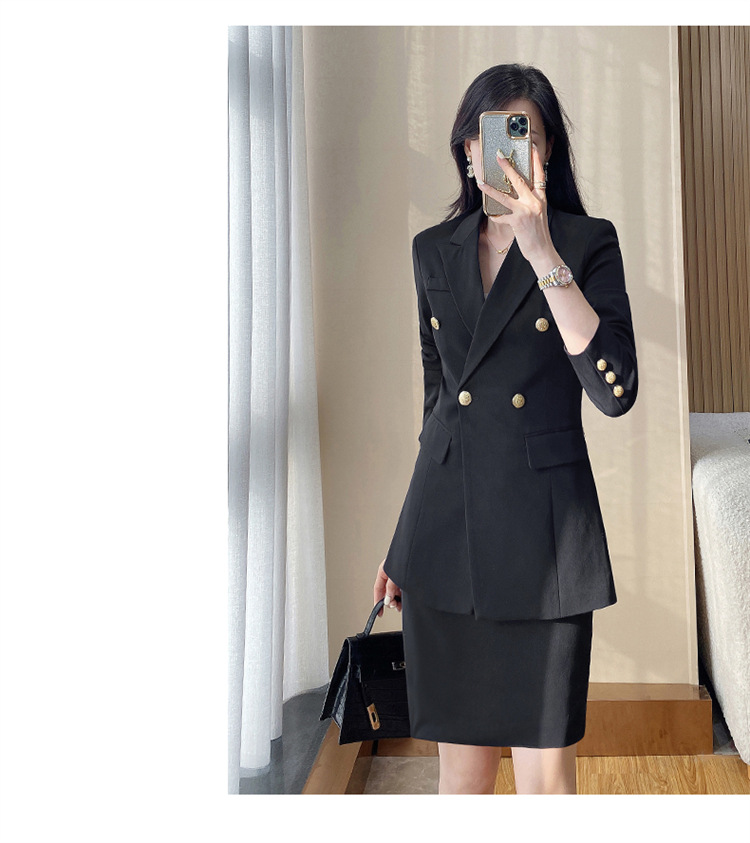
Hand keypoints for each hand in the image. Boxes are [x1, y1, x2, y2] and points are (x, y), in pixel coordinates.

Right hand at [374, 558, 401, 616]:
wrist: (419, 554)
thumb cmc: (405, 559)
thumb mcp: (394, 576)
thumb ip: (390, 588)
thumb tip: (387, 599)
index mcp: (383, 571)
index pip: (378, 589)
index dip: (377, 601)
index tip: (379, 612)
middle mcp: (390, 574)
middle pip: (386, 592)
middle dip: (389, 601)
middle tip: (395, 606)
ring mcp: (397, 576)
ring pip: (394, 592)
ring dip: (396, 600)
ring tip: (400, 605)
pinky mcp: (406, 579)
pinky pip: (401, 590)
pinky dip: (402, 597)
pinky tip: (405, 600)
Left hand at [476, 141, 553, 263]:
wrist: (542, 251)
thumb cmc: (539, 234)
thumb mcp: (539, 214)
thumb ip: (531, 202)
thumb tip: (519, 193)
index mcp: (541, 199)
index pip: (540, 175)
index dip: (536, 161)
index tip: (533, 148)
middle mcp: (535, 202)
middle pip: (519, 180)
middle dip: (507, 167)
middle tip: (499, 156)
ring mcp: (526, 211)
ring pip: (505, 196)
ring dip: (490, 189)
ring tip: (481, 183)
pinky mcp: (517, 222)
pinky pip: (501, 216)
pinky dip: (495, 216)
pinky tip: (491, 215)